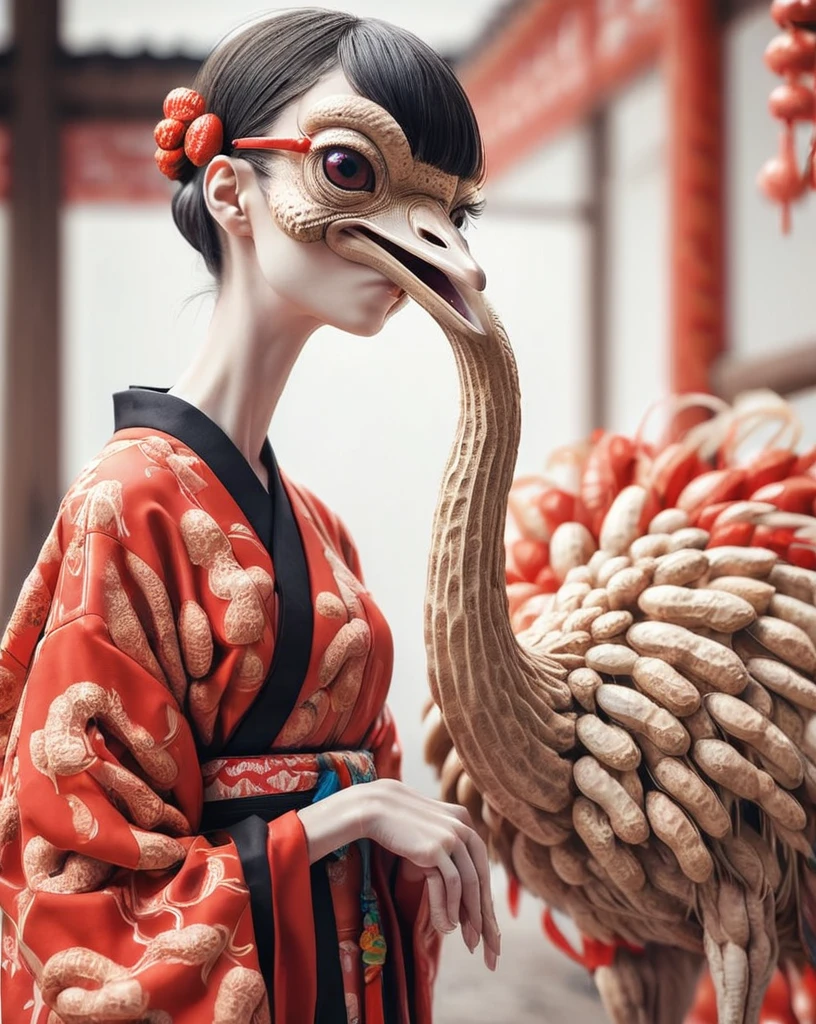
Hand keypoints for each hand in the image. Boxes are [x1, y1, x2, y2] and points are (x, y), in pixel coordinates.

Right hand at [363, 779, 500, 969]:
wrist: (376, 807)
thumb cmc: (400, 825)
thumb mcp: (429, 836)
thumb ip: (446, 853)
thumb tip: (457, 891)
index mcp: (465, 822)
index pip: (481, 869)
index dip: (486, 902)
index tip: (489, 930)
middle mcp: (464, 828)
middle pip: (481, 880)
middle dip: (486, 917)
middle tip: (491, 948)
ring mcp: (451, 836)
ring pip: (469, 885)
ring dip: (470, 917)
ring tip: (470, 942)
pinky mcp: (436, 847)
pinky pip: (450, 884)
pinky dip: (451, 907)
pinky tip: (449, 926)